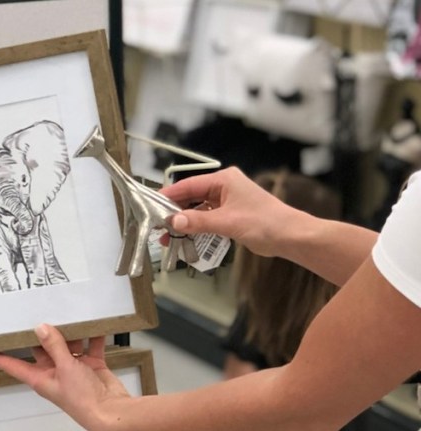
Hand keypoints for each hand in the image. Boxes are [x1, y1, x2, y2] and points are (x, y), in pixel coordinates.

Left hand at [0, 324, 131, 430]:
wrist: (112, 412)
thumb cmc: (83, 399)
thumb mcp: (65, 368)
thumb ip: (54, 346)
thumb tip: (41, 328)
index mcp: (40, 377)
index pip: (12, 365)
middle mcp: (54, 372)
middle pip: (42, 348)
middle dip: (42, 332)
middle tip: (37, 310)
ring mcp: (73, 369)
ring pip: (67, 345)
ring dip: (70, 333)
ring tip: (69, 312)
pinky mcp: (91, 366)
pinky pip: (89, 346)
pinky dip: (92, 337)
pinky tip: (95, 324)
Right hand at [161, 167, 304, 257]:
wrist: (290, 236)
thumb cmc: (264, 222)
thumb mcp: (226, 222)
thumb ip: (197, 221)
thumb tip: (172, 221)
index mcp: (224, 180)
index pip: (189, 185)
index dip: (169, 195)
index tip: (151, 206)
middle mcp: (224, 188)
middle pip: (191, 198)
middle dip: (174, 212)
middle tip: (157, 226)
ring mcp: (227, 202)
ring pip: (197, 211)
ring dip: (184, 223)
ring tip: (167, 238)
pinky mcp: (230, 216)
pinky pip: (206, 220)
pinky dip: (196, 229)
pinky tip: (184, 239)